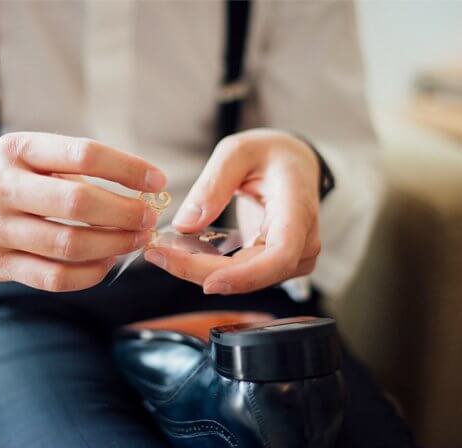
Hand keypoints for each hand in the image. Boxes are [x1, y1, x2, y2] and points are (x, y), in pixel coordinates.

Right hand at [0, 132, 165, 291]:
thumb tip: (138, 189)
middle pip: (79, 202)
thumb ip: (72, 168)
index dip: (128, 168)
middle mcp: (2, 186)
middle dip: (126, 212)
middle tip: (149, 218)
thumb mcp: (26, 156)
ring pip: (70, 243)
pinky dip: (91, 273)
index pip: (84, 154)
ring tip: (136, 241)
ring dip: (114, 245)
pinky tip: (108, 263)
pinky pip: (55, 277)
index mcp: (17, 149)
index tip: (156, 180)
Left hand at [144, 129, 320, 294]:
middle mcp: (303, 240)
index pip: (281, 254)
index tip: (208, 282)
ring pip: (245, 280)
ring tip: (165, 252)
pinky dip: (209, 268)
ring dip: (202, 271)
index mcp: (298, 207)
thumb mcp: (238, 152)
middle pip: (255, 274)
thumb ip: (213, 184)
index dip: (246, 275)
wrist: (294, 164)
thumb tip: (185, 225)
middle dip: (203, 271)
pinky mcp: (276, 265)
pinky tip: (182, 254)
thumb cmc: (269, 154)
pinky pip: (242, 275)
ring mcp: (293, 257)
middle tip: (158, 256)